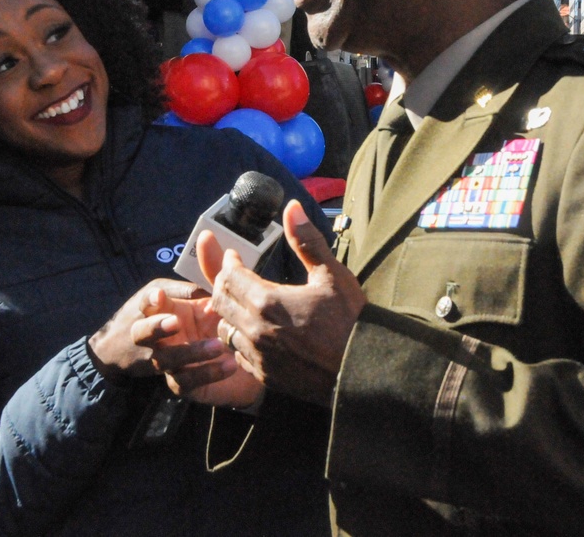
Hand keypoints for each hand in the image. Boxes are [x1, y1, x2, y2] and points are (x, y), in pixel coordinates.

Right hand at [88, 278, 222, 381]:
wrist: (148, 354)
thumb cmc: (169, 315)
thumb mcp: (175, 298)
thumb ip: (192, 292)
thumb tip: (215, 290)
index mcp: (151, 311)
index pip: (145, 303)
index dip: (150, 299)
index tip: (159, 295)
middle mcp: (149, 337)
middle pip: (144, 333)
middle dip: (157, 327)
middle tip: (176, 322)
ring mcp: (160, 360)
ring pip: (167, 360)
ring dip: (192, 353)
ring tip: (219, 345)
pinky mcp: (175, 381)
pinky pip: (186, 382)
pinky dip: (207, 374)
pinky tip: (230, 365)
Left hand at [202, 199, 366, 407]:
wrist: (363, 370)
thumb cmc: (350, 321)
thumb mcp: (331, 275)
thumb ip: (306, 241)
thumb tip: (291, 208)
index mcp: (267, 301)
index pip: (229, 276)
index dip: (228, 262)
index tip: (233, 255)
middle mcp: (255, 329)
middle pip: (220, 302)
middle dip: (223, 284)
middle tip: (232, 275)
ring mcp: (258, 356)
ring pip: (224, 331)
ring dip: (228, 315)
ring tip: (242, 305)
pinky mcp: (265, 376)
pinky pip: (238, 356)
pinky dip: (240, 342)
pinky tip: (255, 335)